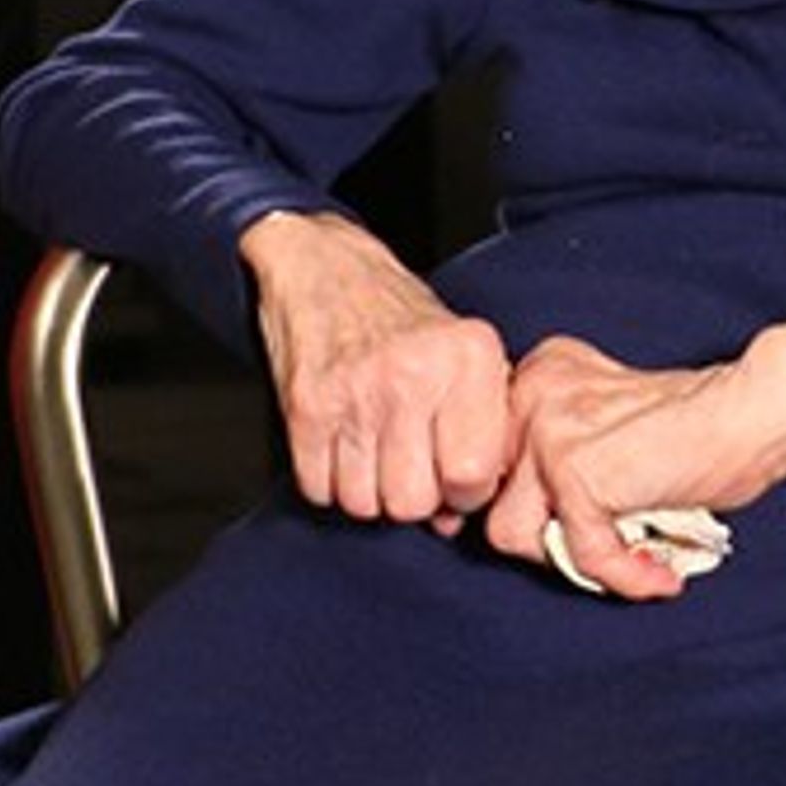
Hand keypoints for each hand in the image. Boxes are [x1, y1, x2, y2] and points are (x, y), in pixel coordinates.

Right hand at [238, 208, 519, 525]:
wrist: (325, 267)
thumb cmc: (401, 319)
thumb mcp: (465, 356)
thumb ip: (480, 434)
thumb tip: (454, 518)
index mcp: (468, 357)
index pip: (473, 474)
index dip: (464, 492)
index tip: (454, 476)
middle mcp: (413, 372)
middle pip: (413, 501)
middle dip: (412, 497)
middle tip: (409, 462)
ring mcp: (355, 390)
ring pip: (364, 504)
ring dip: (368, 491)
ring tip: (374, 449)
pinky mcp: (305, 405)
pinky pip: (319, 489)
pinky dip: (329, 480)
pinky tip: (343, 444)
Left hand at [478, 315, 785, 597]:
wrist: (757, 409)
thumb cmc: (702, 425)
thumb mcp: (611, 423)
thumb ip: (566, 454)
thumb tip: (533, 531)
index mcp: (539, 375)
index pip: (494, 464)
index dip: (535, 509)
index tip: (581, 530)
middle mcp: (533, 392)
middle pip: (494, 499)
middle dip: (548, 538)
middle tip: (609, 547)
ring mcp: (548, 431)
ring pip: (512, 534)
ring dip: (572, 560)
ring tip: (631, 559)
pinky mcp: (577, 472)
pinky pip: (581, 554)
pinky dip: (623, 577)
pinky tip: (661, 576)